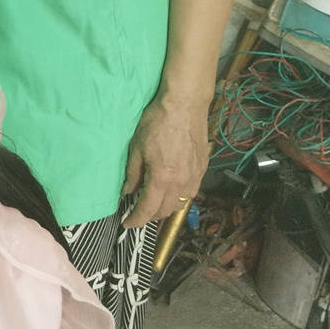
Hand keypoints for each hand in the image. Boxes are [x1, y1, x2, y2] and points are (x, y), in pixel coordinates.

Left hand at [122, 94, 210, 226]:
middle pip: (165, 211)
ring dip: (165, 209)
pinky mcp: (202, 169)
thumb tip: (127, 191)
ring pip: (180, 204)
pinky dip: (179, 198)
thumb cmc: (158, 122)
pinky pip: (191, 193)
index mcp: (162, 178)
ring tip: (153, 203)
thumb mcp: (136, 148)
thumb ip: (132, 174)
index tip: (127, 223)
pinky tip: (171, 191)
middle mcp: (181, 182)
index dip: (136, 220)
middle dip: (149, 216)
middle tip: (137, 212)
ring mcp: (195, 177)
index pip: (147, 209)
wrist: (184, 105)